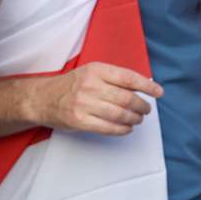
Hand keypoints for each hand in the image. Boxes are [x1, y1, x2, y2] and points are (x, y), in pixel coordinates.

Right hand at [38, 62, 163, 135]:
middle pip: (127, 98)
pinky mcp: (79, 121)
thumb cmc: (71, 85)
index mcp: (96, 70)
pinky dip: (122, 129)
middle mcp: (90, 86)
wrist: (41, 98)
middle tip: (147, 109)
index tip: (159, 92)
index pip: (129, 78)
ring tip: (138, 119)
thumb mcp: (92, 72)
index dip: (147, 86)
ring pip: (119, 114)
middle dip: (142, 106)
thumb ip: (114, 78)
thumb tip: (144, 85)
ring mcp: (83, 104)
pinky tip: (127, 128)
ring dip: (134, 118)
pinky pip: (107, 128)